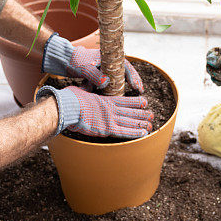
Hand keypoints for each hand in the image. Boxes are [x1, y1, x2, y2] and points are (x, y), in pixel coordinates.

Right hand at [36, 86, 152, 138]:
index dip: (136, 102)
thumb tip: (87, 87)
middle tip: (152, 114)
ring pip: (130, 121)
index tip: (144, 102)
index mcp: (105, 100)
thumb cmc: (71, 98)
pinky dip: (135, 132)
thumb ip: (88, 90)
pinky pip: (124, 132)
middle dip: (142, 113)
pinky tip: (144, 133)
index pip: (125, 101)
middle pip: (130, 111)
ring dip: (142, 123)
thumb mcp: (81, 90)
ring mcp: (110, 119)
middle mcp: (111, 109)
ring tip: (151, 124)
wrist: (68, 106)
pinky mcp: (107, 129)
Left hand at [42, 33, 142, 91]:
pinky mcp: (100, 76)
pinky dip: (114, 89)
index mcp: (109, 57)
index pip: (126, 66)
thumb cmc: (76, 61)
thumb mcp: (85, 68)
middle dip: (134, 81)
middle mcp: (109, 62)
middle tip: (141, 91)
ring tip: (133, 97)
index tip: (137, 86)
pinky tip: (119, 98)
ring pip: (119, 78)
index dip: (133, 76)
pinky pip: (110, 83)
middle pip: (126, 72)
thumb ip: (95, 75)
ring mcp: (105, 69)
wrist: (65, 60)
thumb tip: (106, 83)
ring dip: (125, 86)